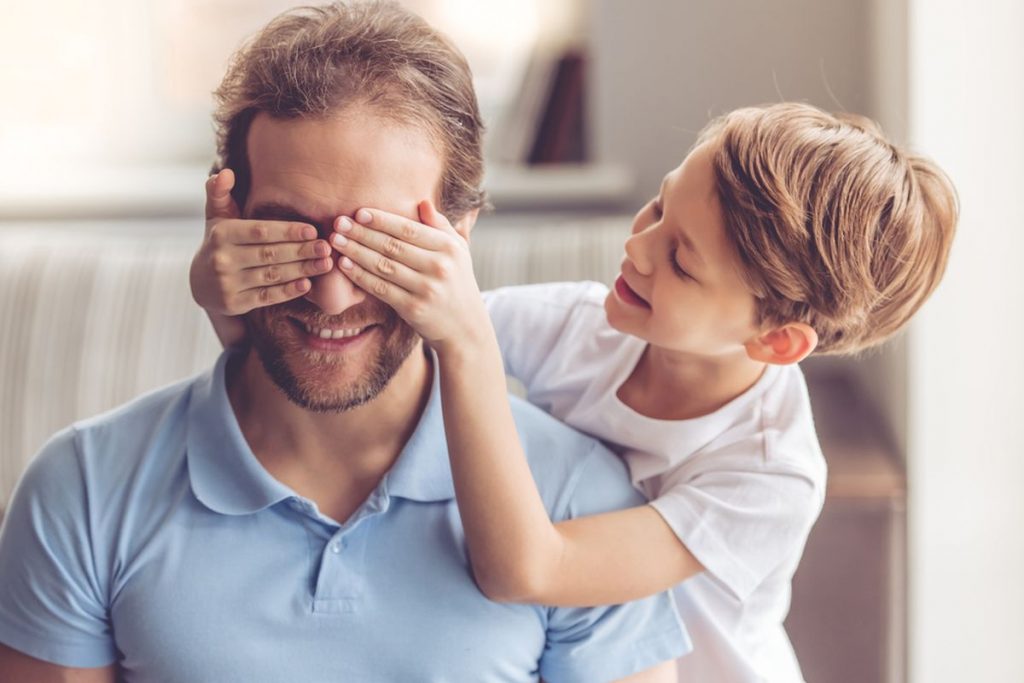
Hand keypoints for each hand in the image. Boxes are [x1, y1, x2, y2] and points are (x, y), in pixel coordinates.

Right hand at [190, 169, 333, 314]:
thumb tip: (225, 172)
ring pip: (272, 276)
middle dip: (301, 250)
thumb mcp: (215, 217)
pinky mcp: (235, 304)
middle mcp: (223, 259)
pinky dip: (288, 291)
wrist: (200, 283)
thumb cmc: (219, 242)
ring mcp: (228, 284)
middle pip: (270, 254)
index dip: (287, 231)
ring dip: (302, 270)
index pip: (260, 231)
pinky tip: (307, 284)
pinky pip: (267, 297)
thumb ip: (220, 193)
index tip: (313, 230)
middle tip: (327, 247)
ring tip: (325, 264)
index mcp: (222, 234)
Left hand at [329, 201, 490, 352]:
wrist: (465, 327)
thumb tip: (422, 202)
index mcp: (449, 248)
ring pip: (383, 266)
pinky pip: (381, 289)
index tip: (359, 212)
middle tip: (339, 222)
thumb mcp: (459, 251)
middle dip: (362, 233)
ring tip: (336, 241)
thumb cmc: (457, 282)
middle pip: (392, 246)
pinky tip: (345, 265)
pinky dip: (361, 276)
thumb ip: (441, 226)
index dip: (382, 220)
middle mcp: (439, 267)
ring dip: (356, 252)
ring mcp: (426, 289)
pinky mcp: (414, 308)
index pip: (409, 229)